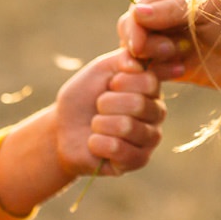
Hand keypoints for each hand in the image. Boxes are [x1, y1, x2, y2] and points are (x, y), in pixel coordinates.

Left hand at [51, 48, 165, 178]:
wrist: (63, 128)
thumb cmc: (84, 97)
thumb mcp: (100, 69)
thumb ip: (122, 58)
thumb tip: (138, 64)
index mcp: (152, 89)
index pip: (149, 81)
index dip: (120, 82)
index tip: (109, 85)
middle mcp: (157, 113)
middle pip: (138, 104)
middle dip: (106, 103)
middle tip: (98, 107)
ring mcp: (150, 139)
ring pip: (126, 127)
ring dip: (99, 124)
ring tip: (96, 125)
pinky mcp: (138, 161)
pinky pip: (118, 150)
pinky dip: (97, 143)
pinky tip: (95, 143)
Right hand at [117, 0, 220, 116]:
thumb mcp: (209, 8)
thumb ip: (173, 10)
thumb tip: (136, 13)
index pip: (138, 6)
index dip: (134, 26)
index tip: (142, 44)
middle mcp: (165, 13)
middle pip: (131, 28)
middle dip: (142, 43)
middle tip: (169, 53)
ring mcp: (166, 38)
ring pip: (137, 50)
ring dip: (152, 59)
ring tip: (178, 62)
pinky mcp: (171, 63)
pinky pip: (150, 68)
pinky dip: (158, 72)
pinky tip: (180, 72)